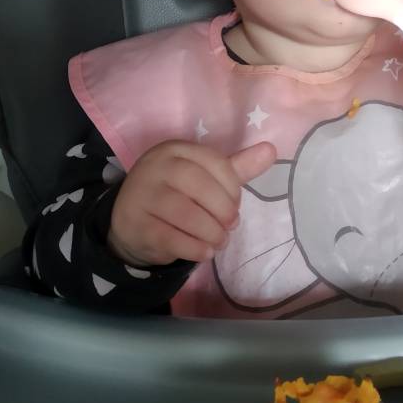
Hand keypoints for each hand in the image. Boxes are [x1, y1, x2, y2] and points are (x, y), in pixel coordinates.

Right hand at [108, 139, 276, 265]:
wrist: (131, 223)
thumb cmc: (176, 196)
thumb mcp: (205, 179)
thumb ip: (237, 168)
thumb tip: (271, 150)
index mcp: (175, 150)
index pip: (214, 162)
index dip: (232, 187)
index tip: (235, 204)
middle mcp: (155, 167)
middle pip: (198, 185)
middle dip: (223, 210)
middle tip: (230, 226)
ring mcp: (141, 195)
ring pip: (185, 213)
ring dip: (211, 232)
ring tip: (218, 241)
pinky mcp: (135, 224)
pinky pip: (170, 238)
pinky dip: (195, 248)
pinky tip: (205, 252)